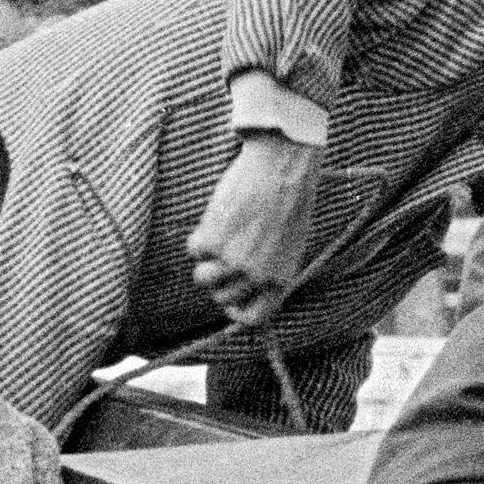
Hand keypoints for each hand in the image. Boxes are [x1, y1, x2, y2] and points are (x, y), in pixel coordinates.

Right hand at [186, 134, 322, 326]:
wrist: (281, 166)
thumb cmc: (289, 198)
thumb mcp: (289, 243)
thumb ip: (270, 267)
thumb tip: (244, 284)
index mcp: (280, 279)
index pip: (254, 318)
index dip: (237, 311)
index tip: (229, 299)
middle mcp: (257, 276)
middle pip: (223, 297)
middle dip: (218, 280)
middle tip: (221, 255)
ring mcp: (233, 261)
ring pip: (203, 278)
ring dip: (205, 260)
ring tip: (216, 238)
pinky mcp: (213, 240)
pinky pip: (194, 249)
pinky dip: (200, 234)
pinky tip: (217, 216)